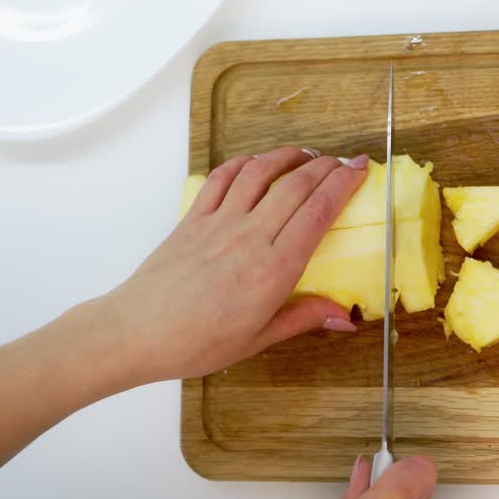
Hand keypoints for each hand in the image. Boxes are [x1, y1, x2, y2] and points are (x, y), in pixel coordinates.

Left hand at [93, 147, 369, 386]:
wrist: (137, 332)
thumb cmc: (197, 343)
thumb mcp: (257, 339)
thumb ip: (302, 318)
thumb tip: (345, 316)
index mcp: (273, 270)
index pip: (318, 213)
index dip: (343, 185)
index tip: (360, 170)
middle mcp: (250, 237)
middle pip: (296, 185)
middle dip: (326, 166)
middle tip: (345, 161)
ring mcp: (219, 223)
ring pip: (260, 172)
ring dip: (288, 156)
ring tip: (307, 154)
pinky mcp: (193, 218)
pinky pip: (223, 178)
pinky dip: (245, 163)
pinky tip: (257, 162)